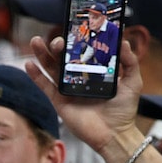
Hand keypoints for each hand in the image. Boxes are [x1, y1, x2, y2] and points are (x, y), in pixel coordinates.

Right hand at [24, 36, 142, 154]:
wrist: (114, 134)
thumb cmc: (124, 110)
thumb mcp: (132, 81)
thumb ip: (129, 61)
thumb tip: (123, 41)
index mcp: (95, 71)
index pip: (83, 51)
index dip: (77, 40)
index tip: (74, 28)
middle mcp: (79, 78)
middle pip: (63, 57)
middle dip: (58, 46)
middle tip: (58, 40)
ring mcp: (67, 89)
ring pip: (51, 68)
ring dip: (42, 55)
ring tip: (35, 42)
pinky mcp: (59, 101)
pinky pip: (45, 87)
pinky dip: (35, 76)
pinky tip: (28, 64)